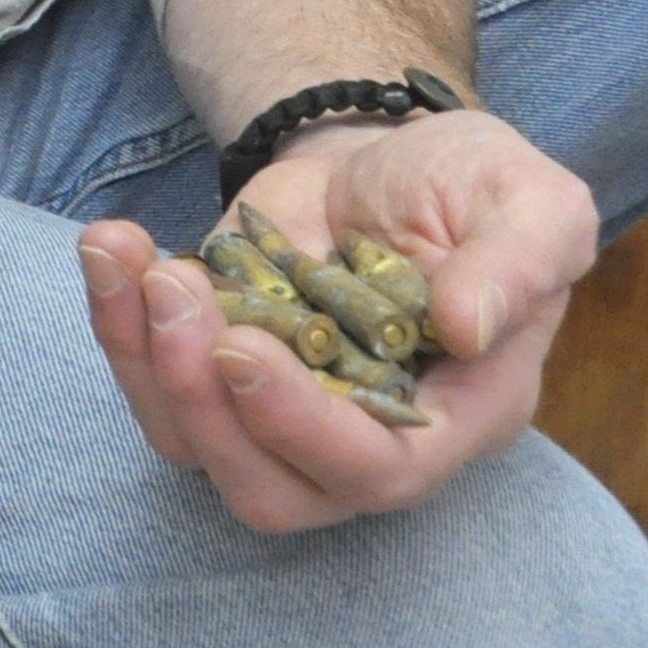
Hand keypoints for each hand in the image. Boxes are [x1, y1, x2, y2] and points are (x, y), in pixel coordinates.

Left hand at [79, 109, 598, 530]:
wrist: (386, 157)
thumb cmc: (475, 189)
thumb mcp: (534, 202)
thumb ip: (520, 262)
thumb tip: (466, 324)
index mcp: (457, 415)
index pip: (379, 471)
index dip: (301, 428)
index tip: (238, 345)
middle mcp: (362, 434)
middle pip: (270, 490)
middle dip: (204, 407)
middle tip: (173, 290)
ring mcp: (277, 407)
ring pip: (191, 443)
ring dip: (142, 358)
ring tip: (130, 257)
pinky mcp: (211, 364)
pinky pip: (150, 381)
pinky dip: (115, 322)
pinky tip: (114, 247)